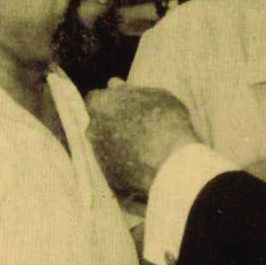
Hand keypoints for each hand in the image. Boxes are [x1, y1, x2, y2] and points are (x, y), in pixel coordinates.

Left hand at [86, 79, 197, 194]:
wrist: (173, 164)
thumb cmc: (166, 121)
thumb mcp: (155, 95)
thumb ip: (130, 90)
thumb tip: (115, 85)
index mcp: (100, 105)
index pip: (97, 98)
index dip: (113, 102)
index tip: (128, 105)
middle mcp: (92, 130)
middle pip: (98, 124)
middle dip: (112, 123)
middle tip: (138, 125)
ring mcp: (99, 156)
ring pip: (106, 147)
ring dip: (119, 145)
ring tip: (146, 147)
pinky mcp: (110, 179)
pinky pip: (116, 168)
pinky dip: (126, 166)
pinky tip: (146, 164)